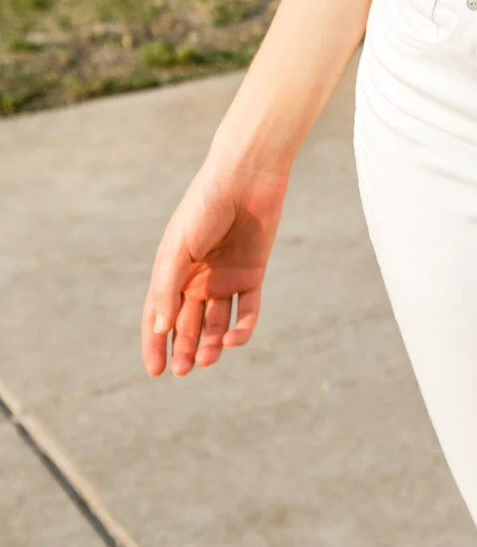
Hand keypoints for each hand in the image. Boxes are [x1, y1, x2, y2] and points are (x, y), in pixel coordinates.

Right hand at [141, 163, 289, 376]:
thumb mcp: (179, 247)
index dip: (155, 343)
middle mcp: (198, 278)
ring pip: (217, 322)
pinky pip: (248, 309)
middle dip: (185, 348)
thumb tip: (159, 329)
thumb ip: (167, 287)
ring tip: (209, 358)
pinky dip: (242, 328)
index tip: (156, 371)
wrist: (247, 175)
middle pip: (188, 323)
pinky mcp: (253, 274)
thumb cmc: (205, 205)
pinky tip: (235, 339)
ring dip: (212, 343)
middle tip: (184, 370)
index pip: (159, 315)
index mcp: (173, 270)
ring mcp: (226, 277)